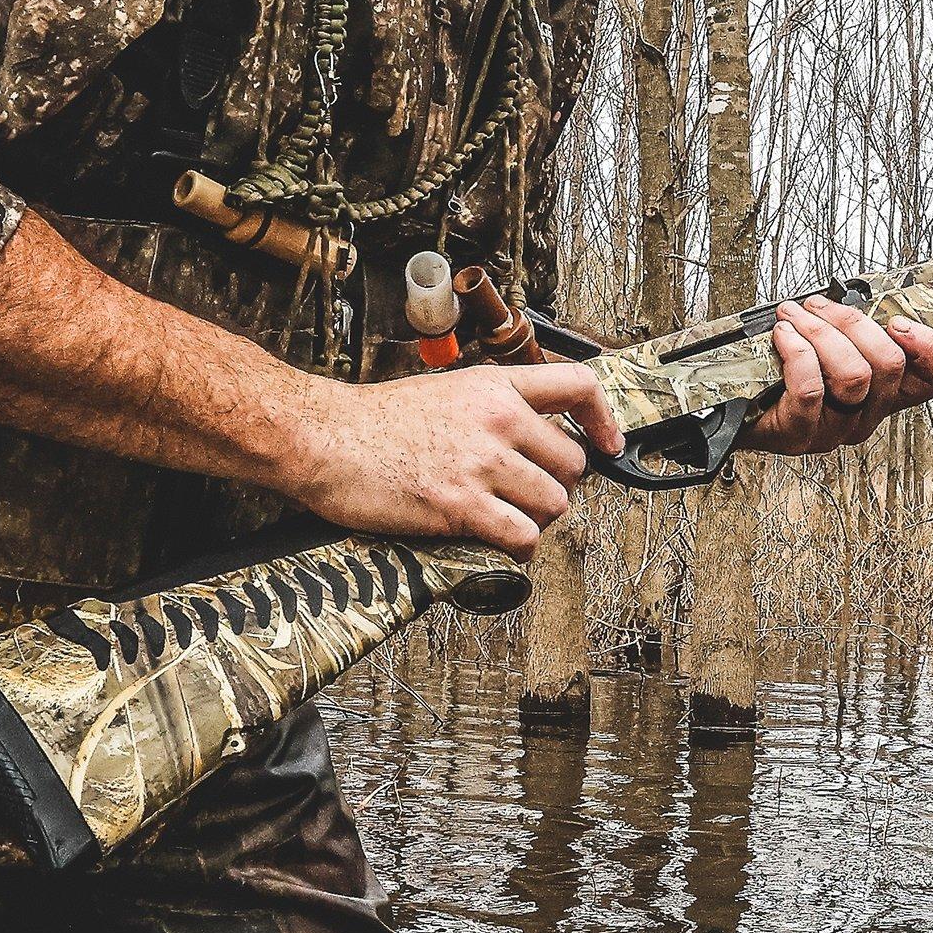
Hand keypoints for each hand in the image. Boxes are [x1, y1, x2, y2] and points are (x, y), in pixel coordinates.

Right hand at [273, 358, 620, 550]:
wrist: (323, 439)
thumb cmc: (374, 422)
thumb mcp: (445, 392)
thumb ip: (491, 409)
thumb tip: (531, 439)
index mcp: (494, 385)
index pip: (578, 385)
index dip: (604, 419)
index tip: (610, 445)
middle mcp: (497, 418)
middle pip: (574, 464)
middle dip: (557, 486)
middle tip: (526, 495)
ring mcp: (481, 462)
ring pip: (554, 504)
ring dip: (536, 519)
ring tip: (504, 518)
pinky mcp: (461, 505)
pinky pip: (523, 537)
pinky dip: (519, 548)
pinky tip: (497, 542)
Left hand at [737, 296, 932, 457]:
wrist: (731, 409)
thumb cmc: (780, 372)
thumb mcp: (827, 345)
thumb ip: (852, 329)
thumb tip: (854, 297)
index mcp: (882, 393)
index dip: (929, 348)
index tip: (898, 322)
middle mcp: (865, 415)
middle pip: (889, 366)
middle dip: (852, 322)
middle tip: (818, 306)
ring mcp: (834, 429)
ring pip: (853, 375)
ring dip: (821, 332)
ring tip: (794, 316)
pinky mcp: (799, 434)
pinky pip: (811, 388)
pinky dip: (796, 351)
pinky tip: (783, 335)